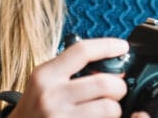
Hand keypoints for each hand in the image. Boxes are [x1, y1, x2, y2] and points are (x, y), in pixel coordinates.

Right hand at [7, 38, 128, 117]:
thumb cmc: (35, 109)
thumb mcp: (43, 83)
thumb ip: (70, 71)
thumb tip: (111, 67)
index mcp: (45, 75)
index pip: (82, 51)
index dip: (107, 46)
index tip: (123, 47)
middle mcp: (51, 95)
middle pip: (104, 82)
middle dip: (119, 86)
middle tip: (117, 91)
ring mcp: (59, 117)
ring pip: (109, 108)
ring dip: (115, 109)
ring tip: (106, 110)